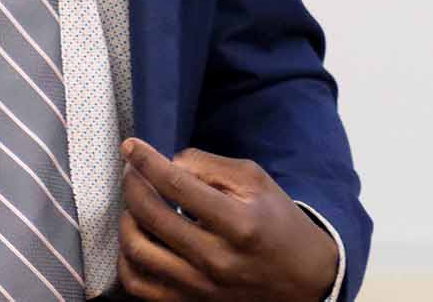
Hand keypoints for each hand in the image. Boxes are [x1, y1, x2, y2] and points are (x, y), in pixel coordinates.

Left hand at [116, 138, 338, 300]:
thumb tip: (168, 164)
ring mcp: (200, 287)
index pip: (176, 185)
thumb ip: (210, 166)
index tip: (130, 146)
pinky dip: (127, 259)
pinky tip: (136, 238)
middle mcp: (216, 258)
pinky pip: (139, 285)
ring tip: (135, 205)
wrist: (305, 280)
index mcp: (237, 223)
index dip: (146, 161)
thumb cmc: (279, 222)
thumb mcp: (256, 181)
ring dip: (127, 219)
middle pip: (151, 216)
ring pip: (138, 251)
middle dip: (133, 184)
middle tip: (132, 171)